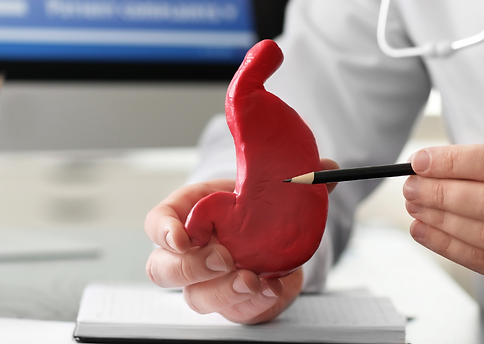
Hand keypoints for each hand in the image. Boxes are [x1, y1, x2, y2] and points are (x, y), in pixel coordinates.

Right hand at [144, 159, 338, 323]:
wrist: (274, 232)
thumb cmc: (256, 203)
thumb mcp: (267, 184)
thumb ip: (293, 176)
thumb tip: (325, 170)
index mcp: (187, 214)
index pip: (157, 223)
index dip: (164, 232)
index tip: (182, 236)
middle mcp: (189, 253)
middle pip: (164, 270)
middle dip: (191, 267)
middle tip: (225, 258)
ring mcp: (206, 283)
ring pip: (195, 298)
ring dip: (223, 292)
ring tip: (252, 280)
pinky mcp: (231, 304)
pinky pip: (233, 313)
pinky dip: (253, 304)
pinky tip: (272, 290)